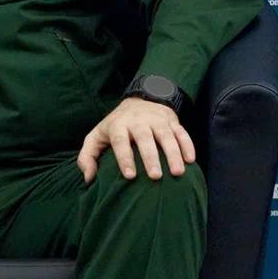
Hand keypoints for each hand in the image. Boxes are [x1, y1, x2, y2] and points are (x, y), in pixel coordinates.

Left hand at [77, 97, 194, 183]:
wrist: (140, 100)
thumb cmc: (115, 127)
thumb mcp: (96, 137)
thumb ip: (87, 157)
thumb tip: (88, 178)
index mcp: (118, 125)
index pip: (120, 140)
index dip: (124, 157)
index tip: (130, 175)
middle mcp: (138, 121)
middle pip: (144, 137)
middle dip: (150, 157)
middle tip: (155, 177)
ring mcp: (157, 120)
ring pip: (166, 135)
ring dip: (173, 153)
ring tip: (178, 173)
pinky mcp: (172, 121)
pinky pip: (182, 132)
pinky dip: (187, 145)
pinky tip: (190, 160)